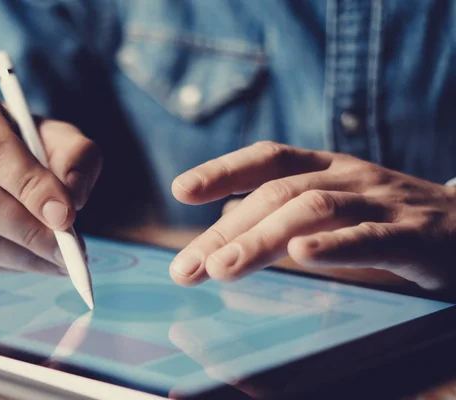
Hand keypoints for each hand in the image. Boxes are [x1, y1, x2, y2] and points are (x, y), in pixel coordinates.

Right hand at [0, 86, 101, 273]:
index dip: (30, 186)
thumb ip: (75, 158)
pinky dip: (6, 265)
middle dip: (28, 229)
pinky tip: (35, 260)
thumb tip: (72, 200)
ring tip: (59, 260)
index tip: (65, 216)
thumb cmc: (26, 144)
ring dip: (21, 255)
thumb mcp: (59, 138)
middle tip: (68, 249)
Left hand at [170, 141, 455, 290]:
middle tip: (187, 267)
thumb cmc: (386, 217)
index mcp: (327, 166)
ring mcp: (382, 201)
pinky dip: (335, 246)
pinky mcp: (415, 234)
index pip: (268, 158)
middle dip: (228, 230)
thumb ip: (282, 210)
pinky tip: (302, 257)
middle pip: (278, 194)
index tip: (181, 190)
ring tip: (222, 269)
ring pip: (314, 211)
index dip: (224, 169)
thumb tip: (223, 222)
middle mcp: (349, 176)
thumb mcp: (333, 203)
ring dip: (263, 240)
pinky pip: (371, 237)